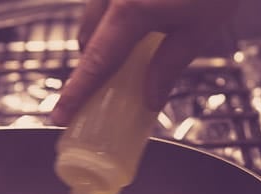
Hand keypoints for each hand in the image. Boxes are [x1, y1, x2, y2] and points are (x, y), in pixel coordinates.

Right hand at [51, 0, 238, 124]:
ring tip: (130, 53)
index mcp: (130, 11)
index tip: (61, 115)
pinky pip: (104, 2)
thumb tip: (150, 98)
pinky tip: (141, 19)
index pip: (95, 63)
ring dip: (103, 40)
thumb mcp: (199, 29)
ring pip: (93, 17)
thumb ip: (169, 66)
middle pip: (87, 39)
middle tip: (110, 87)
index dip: (76, 93)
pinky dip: (113, 18)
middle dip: (93, 66)